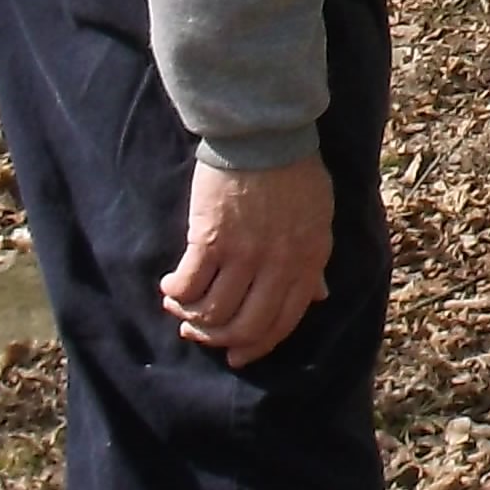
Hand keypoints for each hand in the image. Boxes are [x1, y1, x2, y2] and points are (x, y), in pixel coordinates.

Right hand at [163, 155, 335, 365]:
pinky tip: (170, 287)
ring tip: (179, 307)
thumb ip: (314, 262)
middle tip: (199, 336)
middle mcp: (278, 266)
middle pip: (245, 327)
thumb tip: (317, 296)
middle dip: (219, 340)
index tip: (237, 355)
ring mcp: (244, 255)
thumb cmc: (294, 171)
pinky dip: (176, 293)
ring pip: (214, 313)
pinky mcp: (210, 240)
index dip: (257, 346)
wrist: (265, 134)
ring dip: (191, 319)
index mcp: (308, 262)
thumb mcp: (318, 218)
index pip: (282, 323)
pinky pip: (190, 285)